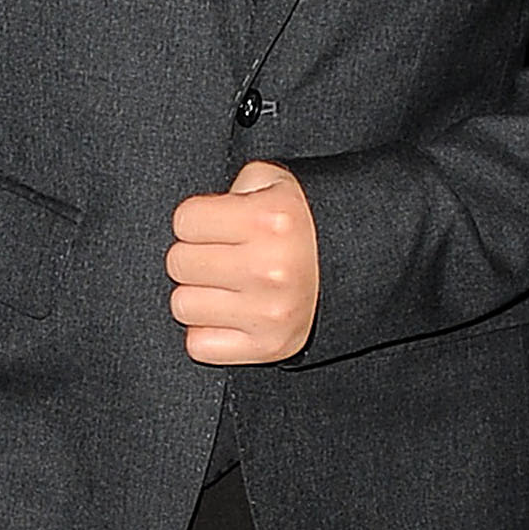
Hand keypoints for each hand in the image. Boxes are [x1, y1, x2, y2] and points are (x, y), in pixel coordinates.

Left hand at [167, 161, 319, 361]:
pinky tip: (231, 313)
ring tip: (225, 284)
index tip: (215, 225)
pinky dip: (208, 331)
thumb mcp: (271, 182)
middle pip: (178, 263)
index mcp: (269, 220)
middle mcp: (270, 268)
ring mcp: (270, 312)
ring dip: (198, 295)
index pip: (184, 221)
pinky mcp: (269, 347)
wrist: (349, 267)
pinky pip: (199, 344)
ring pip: (182, 305)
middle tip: (221, 255)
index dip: (196, 220)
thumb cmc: (295, 222)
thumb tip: (196, 218)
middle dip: (194, 256)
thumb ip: (232, 186)